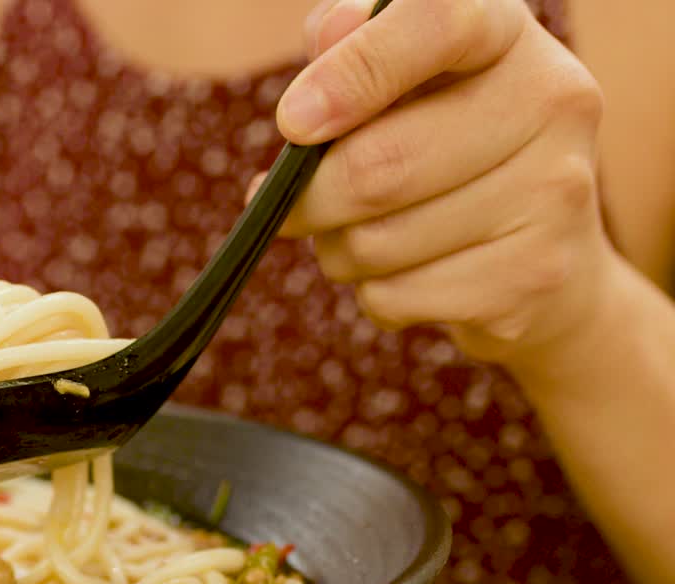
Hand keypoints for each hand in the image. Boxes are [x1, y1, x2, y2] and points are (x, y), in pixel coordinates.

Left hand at [263, 0, 613, 370]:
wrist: (551, 258)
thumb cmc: (443, 144)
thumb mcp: (402, 80)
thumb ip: (355, 44)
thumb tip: (326, 37)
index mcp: (507, 34)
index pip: (438, 22)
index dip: (354, 72)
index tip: (293, 123)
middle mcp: (551, 102)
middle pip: (380, 165)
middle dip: (308, 199)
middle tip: (289, 207)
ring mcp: (554, 192)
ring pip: (375, 242)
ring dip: (337, 251)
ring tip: (362, 238)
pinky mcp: (534, 275)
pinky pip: (395, 297)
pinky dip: (374, 295)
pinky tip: (409, 276)